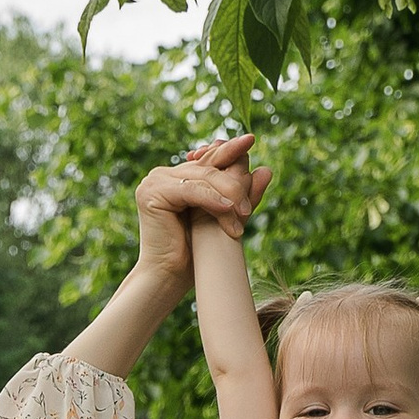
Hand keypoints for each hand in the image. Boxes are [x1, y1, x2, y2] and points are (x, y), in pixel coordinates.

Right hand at [134, 132, 270, 281]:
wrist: (169, 277)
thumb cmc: (195, 253)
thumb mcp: (225, 218)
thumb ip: (243, 195)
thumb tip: (266, 170)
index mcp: (176, 176)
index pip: (209, 159)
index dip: (230, 151)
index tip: (251, 141)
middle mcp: (163, 174)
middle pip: (208, 168)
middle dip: (233, 182)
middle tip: (248, 207)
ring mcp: (155, 181)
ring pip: (202, 178)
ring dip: (227, 195)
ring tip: (242, 215)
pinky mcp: (152, 192)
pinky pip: (191, 189)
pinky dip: (212, 199)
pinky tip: (228, 207)